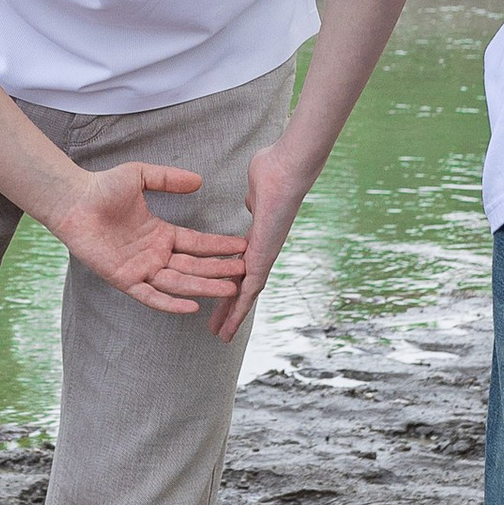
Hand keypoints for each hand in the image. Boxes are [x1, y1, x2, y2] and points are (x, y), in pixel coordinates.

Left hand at [48, 161, 250, 319]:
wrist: (73, 200)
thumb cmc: (102, 187)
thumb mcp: (142, 176)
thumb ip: (169, 179)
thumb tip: (199, 181)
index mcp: (161, 234)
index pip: (197, 244)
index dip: (220, 247)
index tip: (243, 247)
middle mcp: (154, 254)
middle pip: (193, 266)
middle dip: (219, 270)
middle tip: (245, 273)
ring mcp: (140, 269)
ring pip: (178, 282)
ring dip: (203, 287)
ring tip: (228, 290)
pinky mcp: (124, 280)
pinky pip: (151, 296)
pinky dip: (171, 303)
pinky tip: (192, 307)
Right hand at [212, 126, 319, 342]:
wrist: (286, 169)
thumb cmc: (272, 171)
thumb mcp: (254, 191)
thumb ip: (252, 200)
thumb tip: (253, 201)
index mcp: (257, 238)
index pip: (240, 267)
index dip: (229, 282)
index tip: (219, 292)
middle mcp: (261, 252)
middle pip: (242, 286)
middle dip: (228, 306)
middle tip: (217, 325)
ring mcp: (264, 257)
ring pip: (247, 295)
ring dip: (234, 316)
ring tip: (221, 335)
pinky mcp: (263, 260)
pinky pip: (250, 291)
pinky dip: (239, 310)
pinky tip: (229, 325)